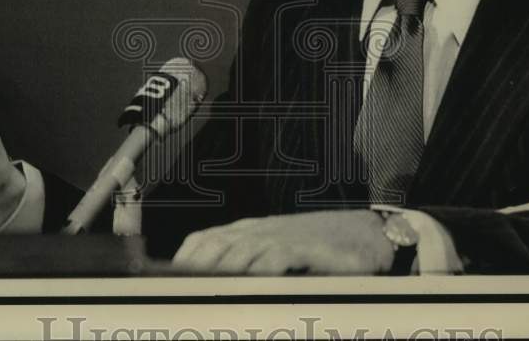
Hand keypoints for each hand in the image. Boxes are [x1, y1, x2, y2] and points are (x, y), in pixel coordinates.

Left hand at [171, 210, 393, 274]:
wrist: (367, 232)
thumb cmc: (321, 247)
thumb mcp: (278, 252)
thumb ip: (249, 264)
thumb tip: (216, 288)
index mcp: (247, 231)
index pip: (201, 241)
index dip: (179, 261)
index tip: (161, 283)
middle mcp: (258, 231)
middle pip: (211, 248)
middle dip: (190, 272)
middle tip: (179, 296)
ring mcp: (280, 237)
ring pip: (237, 253)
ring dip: (218, 275)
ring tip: (204, 297)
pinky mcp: (304, 248)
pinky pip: (273, 257)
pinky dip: (257, 272)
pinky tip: (248, 289)